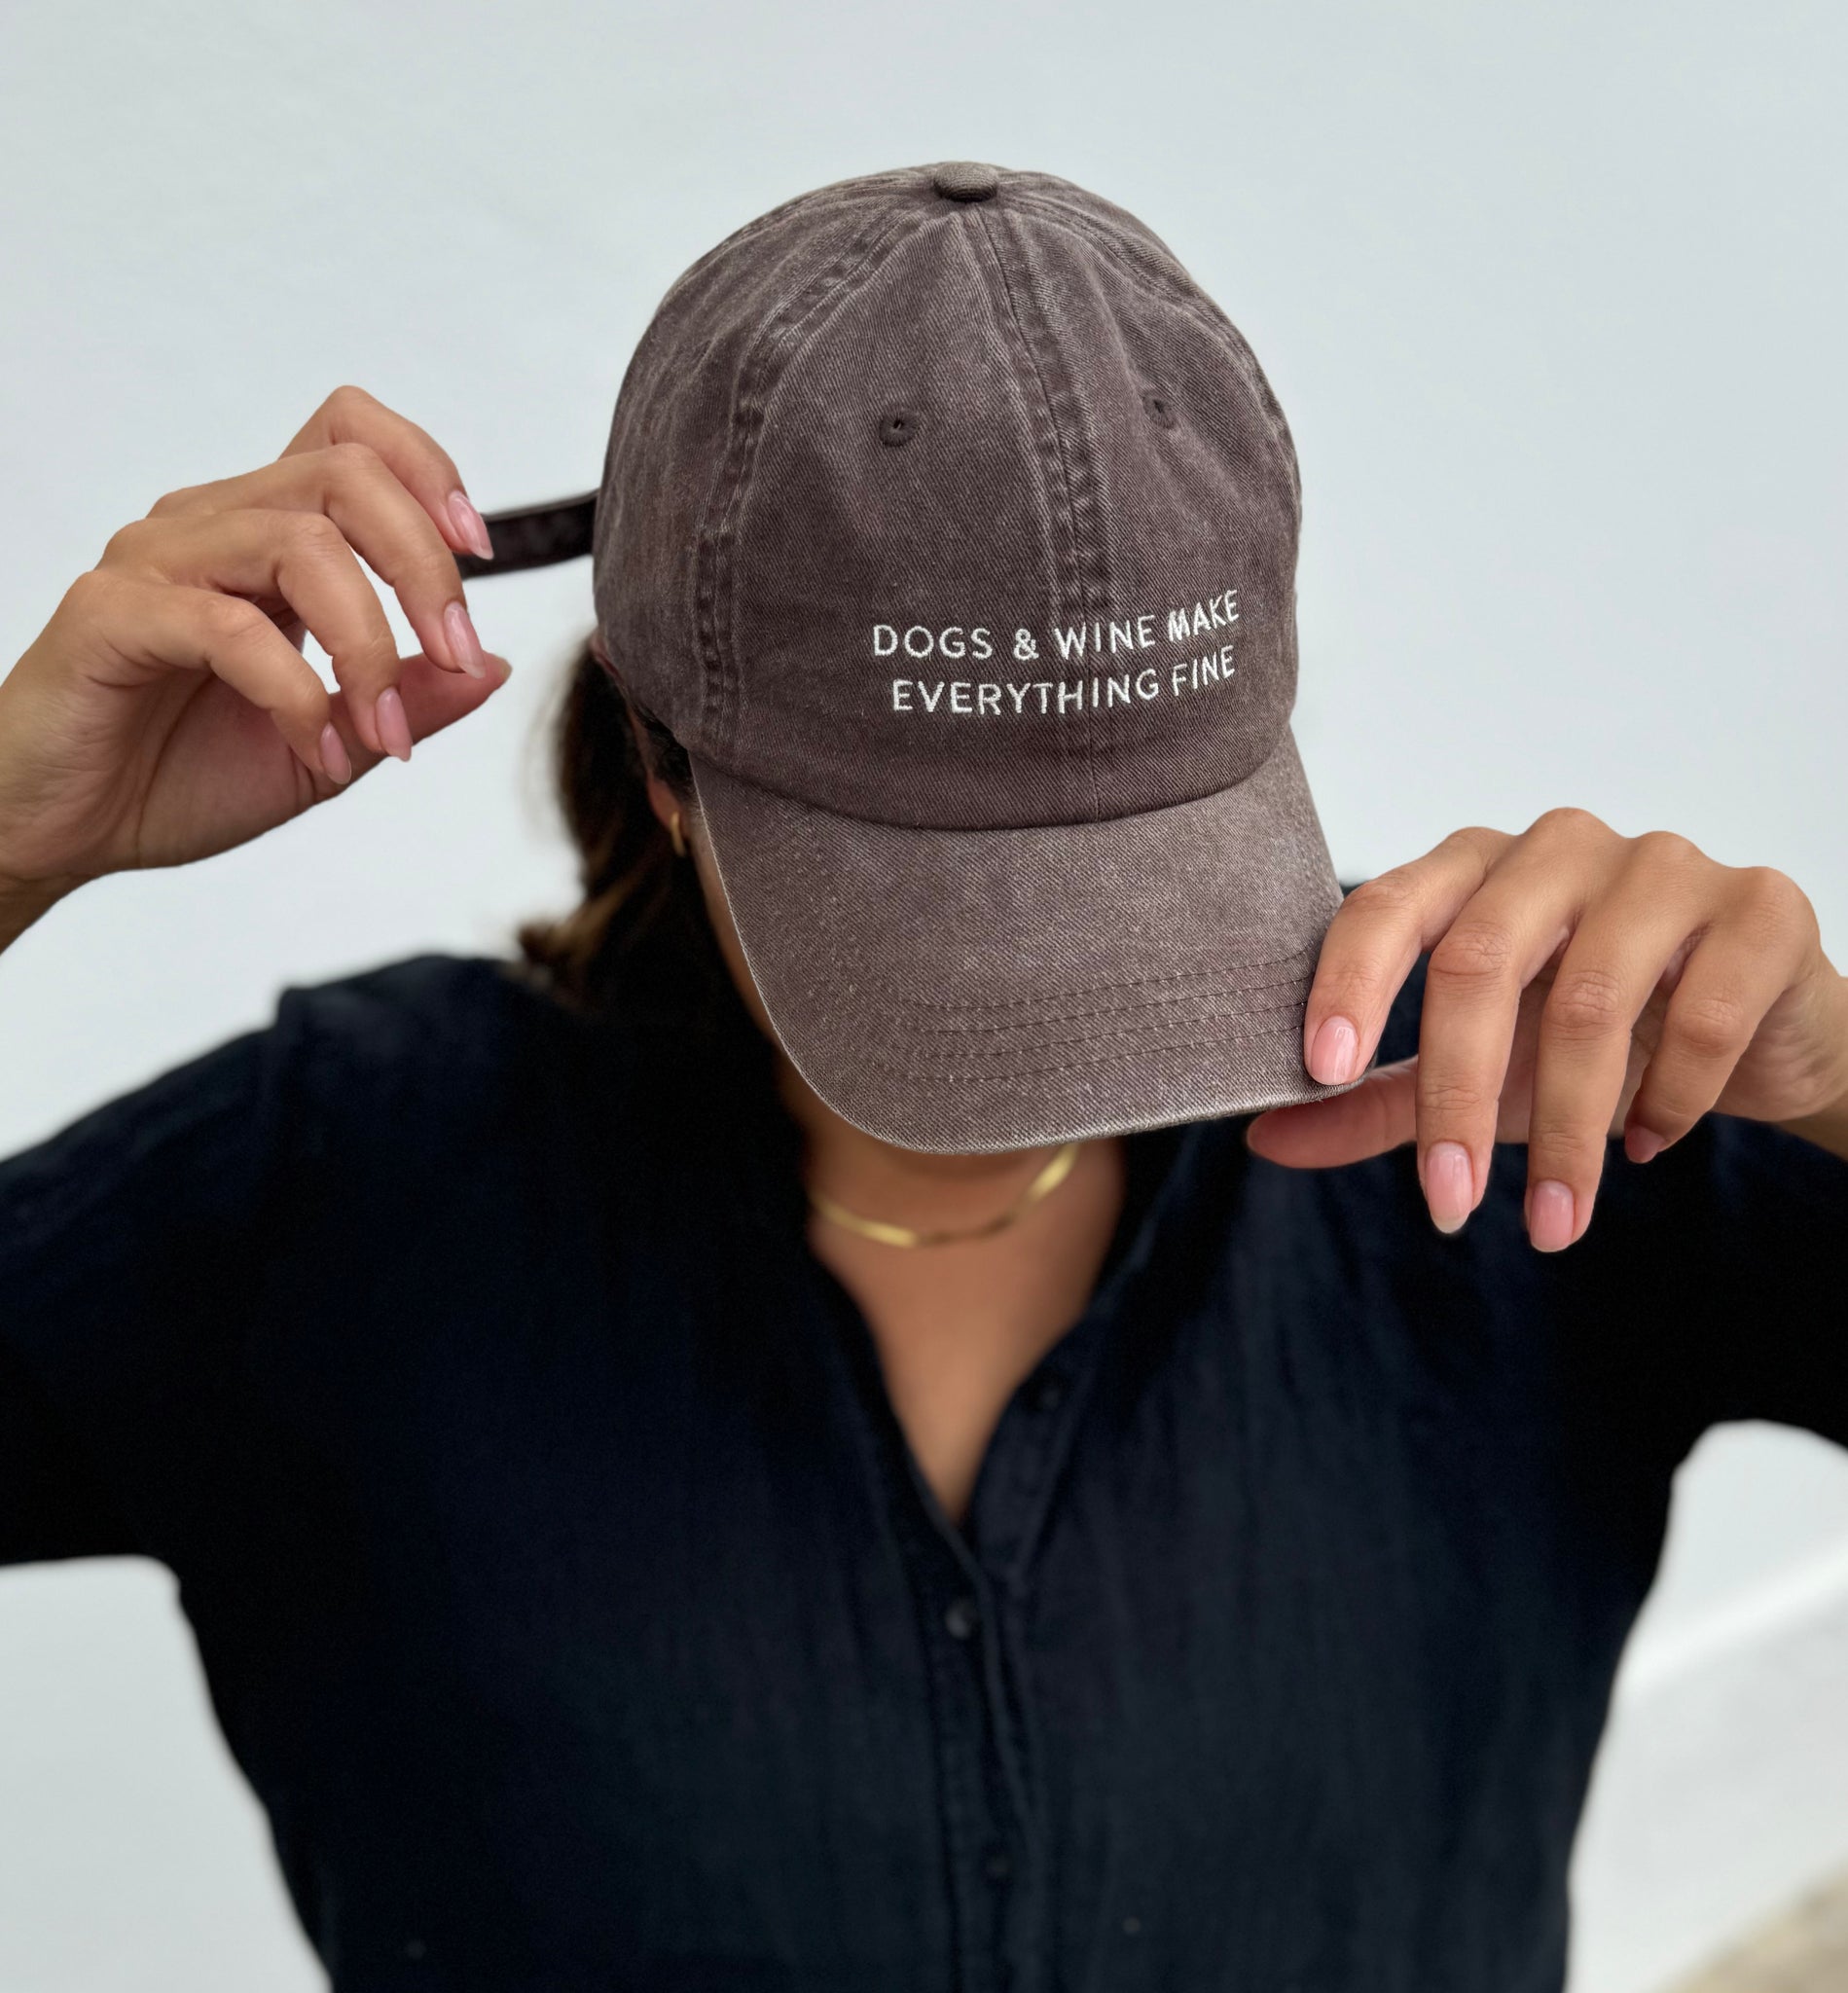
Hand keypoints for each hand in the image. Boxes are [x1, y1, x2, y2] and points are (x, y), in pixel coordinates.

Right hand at [0, 384, 507, 892]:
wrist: (63, 830)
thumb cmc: (177, 774)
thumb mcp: (334, 744)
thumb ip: (411, 698)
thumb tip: (496, 666)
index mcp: (264, 537)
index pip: (352, 437)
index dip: (429, 473)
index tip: (480, 557)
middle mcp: (211, 526)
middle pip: (346, 473)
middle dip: (425, 566)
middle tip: (456, 654)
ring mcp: (157, 562)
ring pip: (298, 540)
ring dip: (370, 641)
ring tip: (385, 732)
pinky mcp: (112, 614)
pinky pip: (228, 625)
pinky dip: (298, 692)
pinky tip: (322, 747)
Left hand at [1246, 810, 1847, 1248]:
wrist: (1758, 1033)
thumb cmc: (1593, 1039)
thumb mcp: (1477, 1074)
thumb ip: (1375, 1099)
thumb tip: (1264, 1138)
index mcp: (1473, 869)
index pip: (1388, 907)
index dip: (1349, 985)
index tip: (1321, 1073)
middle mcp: (1558, 847)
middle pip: (1479, 961)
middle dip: (1456, 1099)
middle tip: (1449, 1206)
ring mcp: (1662, 865)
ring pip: (1588, 1002)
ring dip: (1565, 1133)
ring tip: (1554, 1221)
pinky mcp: (1758, 908)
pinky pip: (1702, 1016)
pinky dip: (1670, 1100)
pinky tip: (1650, 1143)